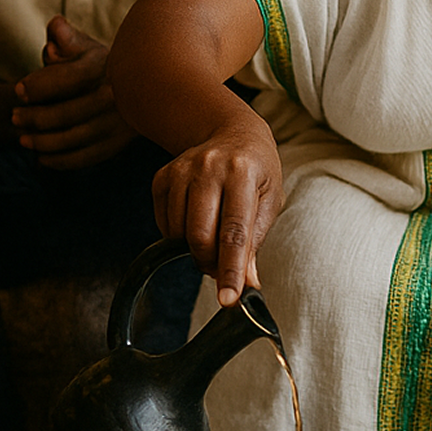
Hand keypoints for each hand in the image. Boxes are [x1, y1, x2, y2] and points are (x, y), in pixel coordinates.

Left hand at [14, 16, 134, 168]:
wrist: (144, 89)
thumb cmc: (102, 66)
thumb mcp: (88, 48)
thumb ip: (67, 38)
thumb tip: (55, 26)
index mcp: (106, 69)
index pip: (68, 79)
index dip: (38, 86)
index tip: (18, 90)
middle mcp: (115, 98)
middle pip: (66, 114)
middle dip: (34, 118)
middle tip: (14, 117)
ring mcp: (118, 124)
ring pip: (73, 140)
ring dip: (42, 143)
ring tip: (22, 140)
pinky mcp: (117, 144)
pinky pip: (85, 158)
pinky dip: (59, 161)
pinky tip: (41, 158)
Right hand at [151, 104, 282, 308]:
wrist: (231, 132)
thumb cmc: (257, 171)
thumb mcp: (269, 200)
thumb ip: (256, 240)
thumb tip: (248, 282)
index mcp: (243, 173)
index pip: (235, 232)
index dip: (231, 269)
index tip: (228, 298)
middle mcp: (209, 168)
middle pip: (200, 236)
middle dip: (210, 264)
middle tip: (221, 269)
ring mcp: (181, 170)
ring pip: (178, 233)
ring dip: (195, 251)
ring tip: (212, 242)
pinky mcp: (162, 177)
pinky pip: (164, 224)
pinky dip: (178, 236)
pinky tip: (196, 223)